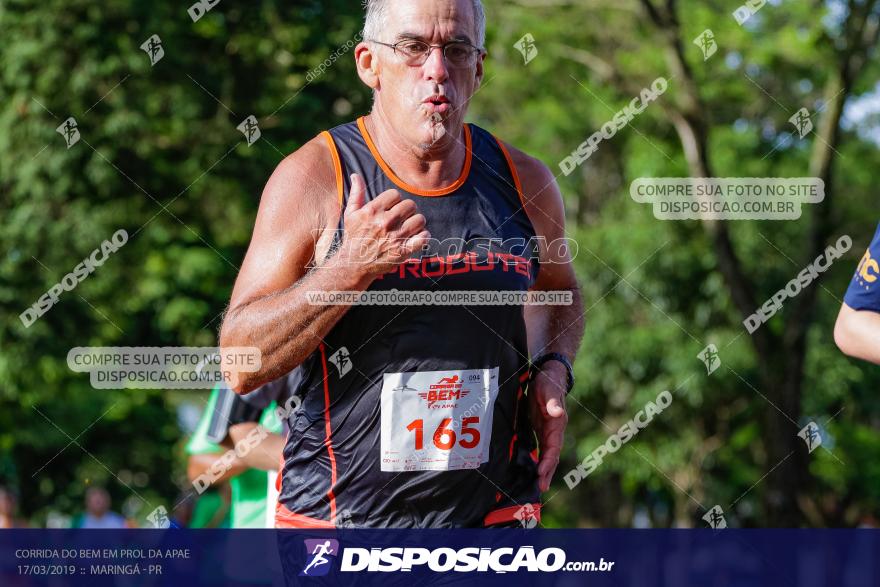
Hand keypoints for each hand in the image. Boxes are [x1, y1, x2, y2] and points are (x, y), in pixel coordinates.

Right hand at [335, 173, 429, 276]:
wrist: (353, 265)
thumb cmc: (353, 237)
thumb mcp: (350, 214)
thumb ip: (356, 193)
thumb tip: (355, 175)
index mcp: (372, 211)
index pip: (396, 194)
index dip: (396, 200)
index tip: (392, 207)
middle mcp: (385, 222)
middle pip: (410, 205)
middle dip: (408, 210)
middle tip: (404, 217)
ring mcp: (395, 237)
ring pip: (419, 219)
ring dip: (417, 222)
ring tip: (410, 227)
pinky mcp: (402, 251)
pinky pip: (423, 238)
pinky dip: (423, 236)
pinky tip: (417, 237)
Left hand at [528, 361, 567, 491]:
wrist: (549, 375)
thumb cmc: (548, 382)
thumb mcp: (548, 389)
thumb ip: (552, 402)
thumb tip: (558, 412)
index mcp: (557, 424)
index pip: (553, 446)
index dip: (548, 460)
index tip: (541, 472)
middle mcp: (555, 431)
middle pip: (552, 455)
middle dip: (548, 472)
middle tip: (542, 487)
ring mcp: (548, 432)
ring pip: (547, 455)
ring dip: (544, 471)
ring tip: (540, 486)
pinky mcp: (541, 430)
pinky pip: (542, 450)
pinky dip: (539, 462)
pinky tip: (534, 472)